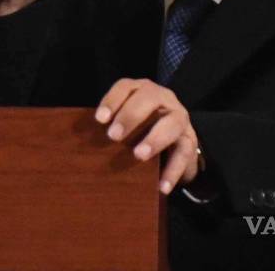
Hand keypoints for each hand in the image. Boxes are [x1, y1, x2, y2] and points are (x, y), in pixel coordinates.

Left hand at [95, 78, 201, 194]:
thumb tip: (84, 141)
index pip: (126, 87)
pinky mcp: (190, 140)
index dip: (112, 100)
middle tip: (113, 136)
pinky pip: (184, 153)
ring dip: (155, 138)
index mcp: (141, 91)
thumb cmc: (140, 130)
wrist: (175, 144)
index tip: (99, 119)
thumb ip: (111, 125)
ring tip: (139, 155)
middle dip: (131, 115)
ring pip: (171, 123)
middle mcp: (163, 99)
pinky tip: (162, 186)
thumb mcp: (126, 123)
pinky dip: (172, 171)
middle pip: (149, 98)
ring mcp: (179, 118)